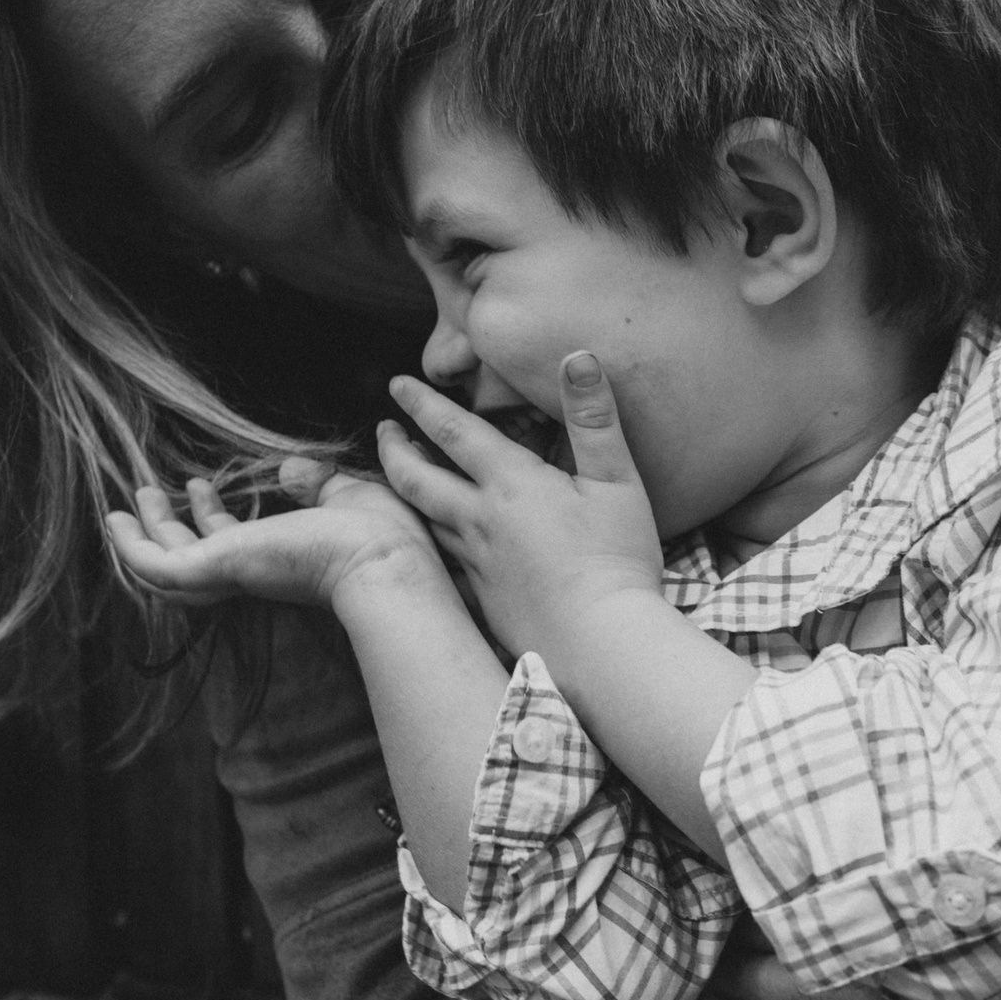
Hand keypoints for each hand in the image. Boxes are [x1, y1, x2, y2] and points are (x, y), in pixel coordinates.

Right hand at [106, 462, 439, 609]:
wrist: (386, 560)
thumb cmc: (382, 535)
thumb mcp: (345, 495)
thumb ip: (316, 484)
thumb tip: (292, 469)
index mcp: (282, 558)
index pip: (235, 544)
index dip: (213, 517)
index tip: (203, 485)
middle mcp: (252, 570)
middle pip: (195, 557)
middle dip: (169, 526)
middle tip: (150, 494)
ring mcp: (230, 572)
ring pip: (170, 564)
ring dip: (146, 532)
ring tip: (133, 495)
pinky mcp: (214, 569)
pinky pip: (158, 566)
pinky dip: (132, 548)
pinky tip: (116, 520)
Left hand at [379, 355, 662, 656]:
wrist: (599, 644)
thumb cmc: (615, 560)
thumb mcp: (617, 481)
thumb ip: (594, 418)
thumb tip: (579, 356)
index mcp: (511, 485)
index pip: (454, 432)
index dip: (423, 404)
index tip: (396, 385)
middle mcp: (481, 521)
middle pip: (418, 479)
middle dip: (395, 450)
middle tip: (383, 430)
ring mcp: (477, 563)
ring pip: (424, 519)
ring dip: (405, 492)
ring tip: (400, 477)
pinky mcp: (482, 599)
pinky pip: (444, 561)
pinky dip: (427, 543)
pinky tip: (433, 544)